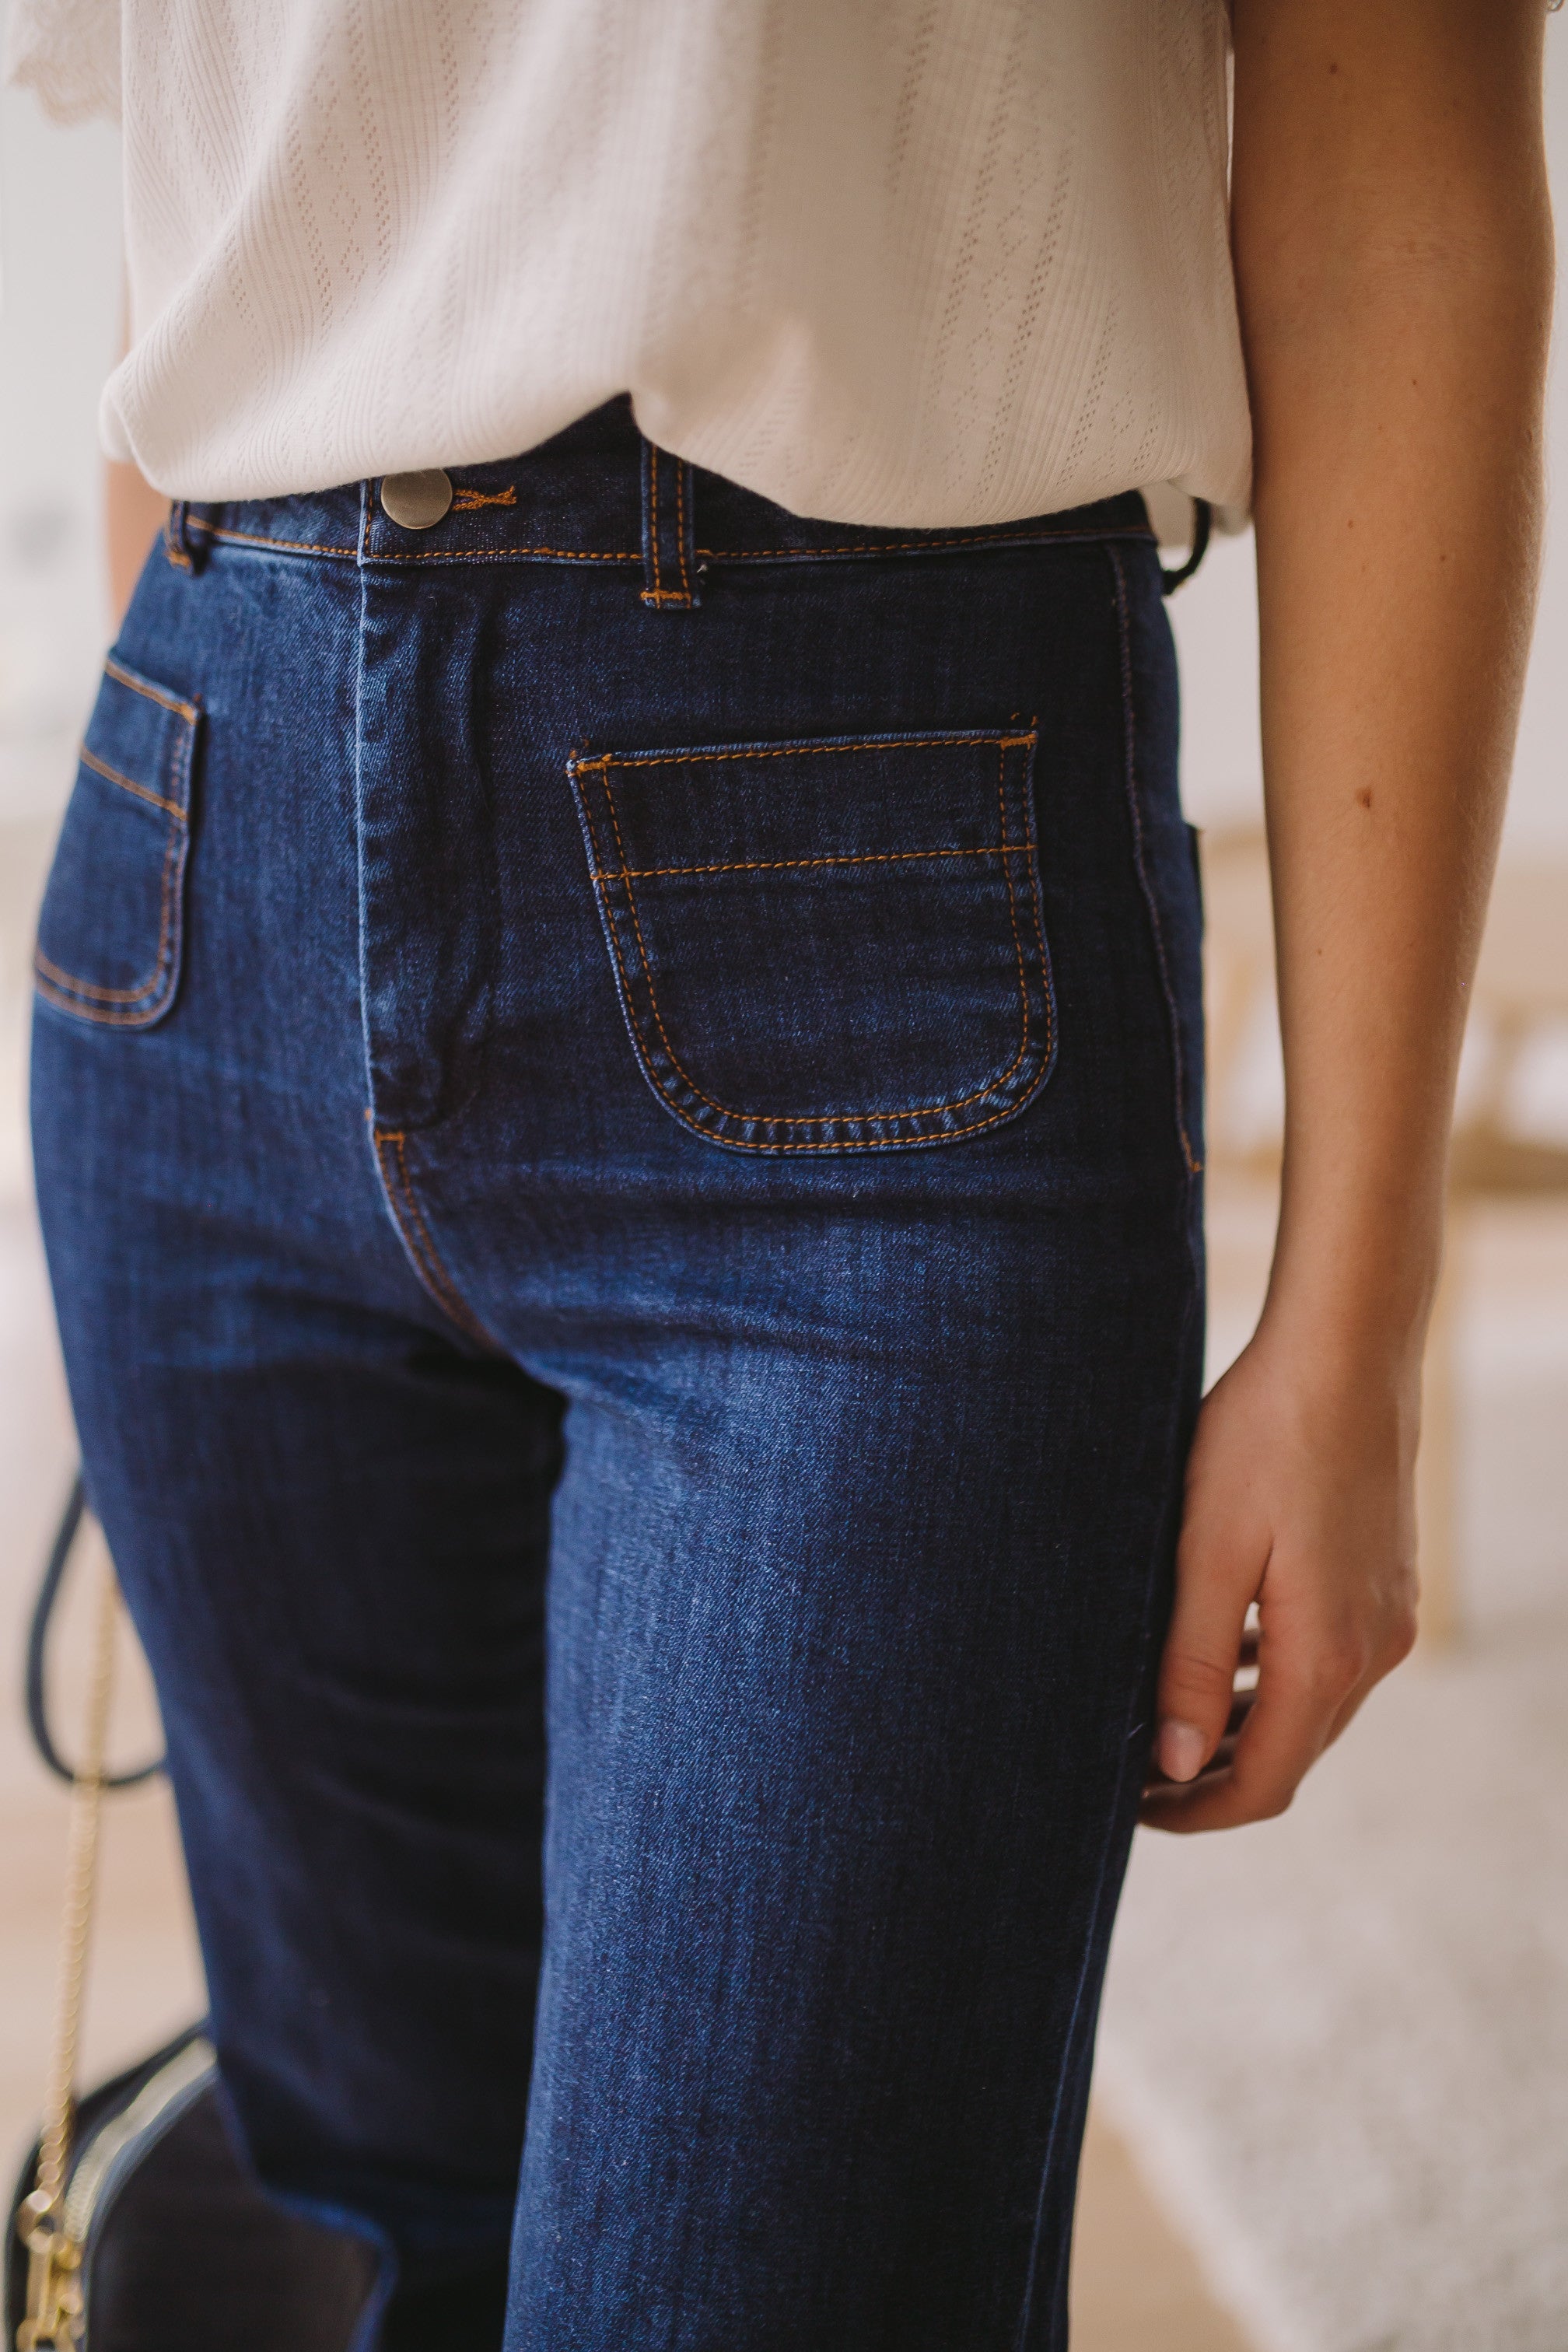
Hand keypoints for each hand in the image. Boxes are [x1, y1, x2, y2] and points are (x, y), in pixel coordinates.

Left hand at [1140, 1314, 1419, 1832]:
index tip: (1129, 1806)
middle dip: (1211, 1776)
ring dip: (1241, 1726)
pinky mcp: (1386, 1580)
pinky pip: (1326, 1658)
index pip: (1263, 1783)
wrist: (1347, 1350)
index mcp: (1325, 1655)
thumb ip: (1191, 1663)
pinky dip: (1271, 1675)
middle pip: (1290, 1754)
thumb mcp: (1206, 1551)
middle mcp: (1373, 1650)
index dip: (1196, 1811)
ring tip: (1161, 1715)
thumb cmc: (1264, 1437)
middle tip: (1131, 1766)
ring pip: (1310, 1707)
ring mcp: (1388, 1615)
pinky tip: (1218, 1649)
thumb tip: (1177, 1767)